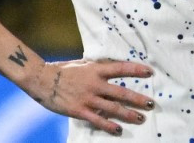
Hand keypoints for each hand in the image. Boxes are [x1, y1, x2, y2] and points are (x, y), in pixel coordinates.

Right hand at [25, 58, 154, 135]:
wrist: (42, 79)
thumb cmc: (63, 69)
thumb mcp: (82, 63)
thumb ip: (97, 66)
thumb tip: (111, 64)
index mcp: (96, 69)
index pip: (121, 68)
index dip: (136, 69)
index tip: (150, 71)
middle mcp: (94, 84)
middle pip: (121, 92)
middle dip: (137, 98)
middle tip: (151, 103)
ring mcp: (87, 98)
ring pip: (112, 108)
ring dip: (128, 114)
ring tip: (141, 118)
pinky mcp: (79, 110)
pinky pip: (97, 120)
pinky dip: (108, 125)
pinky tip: (118, 130)